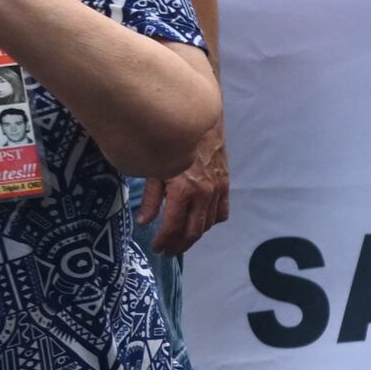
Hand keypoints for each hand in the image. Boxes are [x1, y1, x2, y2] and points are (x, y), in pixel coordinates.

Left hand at [142, 129, 230, 253]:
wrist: (198, 119)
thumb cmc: (169, 140)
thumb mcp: (154, 169)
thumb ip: (152, 199)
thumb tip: (145, 222)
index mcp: (184, 191)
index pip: (174, 227)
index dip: (165, 241)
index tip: (157, 248)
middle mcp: (204, 194)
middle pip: (193, 232)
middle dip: (179, 245)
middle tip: (168, 251)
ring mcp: (217, 190)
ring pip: (208, 224)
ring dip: (194, 236)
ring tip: (181, 240)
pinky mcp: (225, 184)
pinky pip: (222, 212)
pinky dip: (211, 222)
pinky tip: (201, 222)